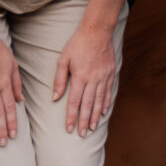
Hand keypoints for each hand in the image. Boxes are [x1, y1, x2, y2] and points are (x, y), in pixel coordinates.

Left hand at [52, 19, 121, 137]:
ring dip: (96, 115)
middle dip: (85, 121)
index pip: (75, 102)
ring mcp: (103, 76)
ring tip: (93, 127)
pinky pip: (108, 91)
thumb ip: (59, 79)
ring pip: (99, 100)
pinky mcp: (110, 73)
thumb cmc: (77, 44)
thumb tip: (55, 98)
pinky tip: (104, 112)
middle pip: (88, 104)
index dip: (72, 117)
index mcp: (80, 76)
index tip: (69, 129)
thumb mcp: (63, 60)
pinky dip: (106, 103)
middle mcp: (93, 79)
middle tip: (82, 134)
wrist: (98, 31)